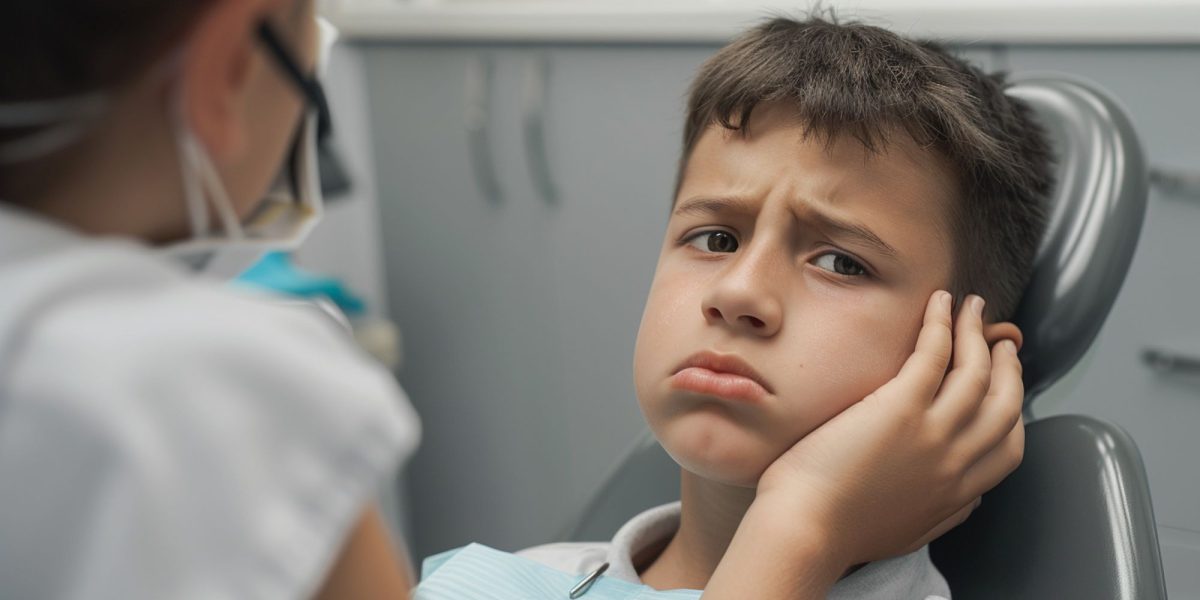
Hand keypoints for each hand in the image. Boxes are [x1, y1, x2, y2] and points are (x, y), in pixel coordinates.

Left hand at [755, 290, 1024, 568]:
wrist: (806, 531)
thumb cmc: (840, 532)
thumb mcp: (913, 532)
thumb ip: (946, 513)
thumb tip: (968, 499)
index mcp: (958, 493)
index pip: (1008, 445)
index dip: (1010, 408)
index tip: (1003, 385)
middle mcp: (956, 461)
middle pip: (1004, 403)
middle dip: (1007, 365)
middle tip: (999, 340)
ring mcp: (933, 433)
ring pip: (976, 371)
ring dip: (977, 332)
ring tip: (971, 308)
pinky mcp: (901, 409)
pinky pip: (935, 353)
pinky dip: (943, 323)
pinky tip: (940, 303)